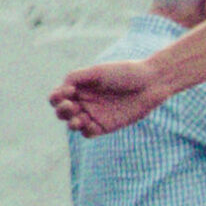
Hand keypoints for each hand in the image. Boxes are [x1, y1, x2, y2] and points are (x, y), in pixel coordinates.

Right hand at [50, 60, 168, 137]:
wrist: (149, 83)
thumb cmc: (124, 73)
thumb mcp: (97, 72)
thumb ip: (75, 77)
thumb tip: (63, 90)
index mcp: (79, 87)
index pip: (57, 96)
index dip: (56, 97)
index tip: (70, 90)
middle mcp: (85, 101)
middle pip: (61, 112)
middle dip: (61, 110)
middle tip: (72, 106)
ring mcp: (94, 115)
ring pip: (73, 124)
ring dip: (71, 122)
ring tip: (78, 117)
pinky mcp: (105, 126)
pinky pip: (88, 133)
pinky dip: (85, 129)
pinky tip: (88, 123)